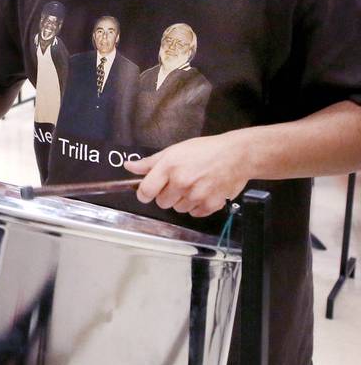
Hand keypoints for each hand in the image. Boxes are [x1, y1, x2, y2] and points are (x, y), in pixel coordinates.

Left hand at [124, 132, 250, 217]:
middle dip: (166, 194)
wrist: (235, 155)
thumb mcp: (173, 151)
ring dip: (182, 200)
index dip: (144, 193)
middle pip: (162, 202)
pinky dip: (197, 206)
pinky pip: (194, 213)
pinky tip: (203, 192)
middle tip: (177, 182)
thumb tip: (129, 166)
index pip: (146, 191)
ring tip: (193, 184)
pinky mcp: (211, 205)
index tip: (147, 192)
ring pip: (178, 209)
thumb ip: (149, 162)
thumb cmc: (204, 150)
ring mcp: (197, 195)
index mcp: (169, 167)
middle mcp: (181, 182)